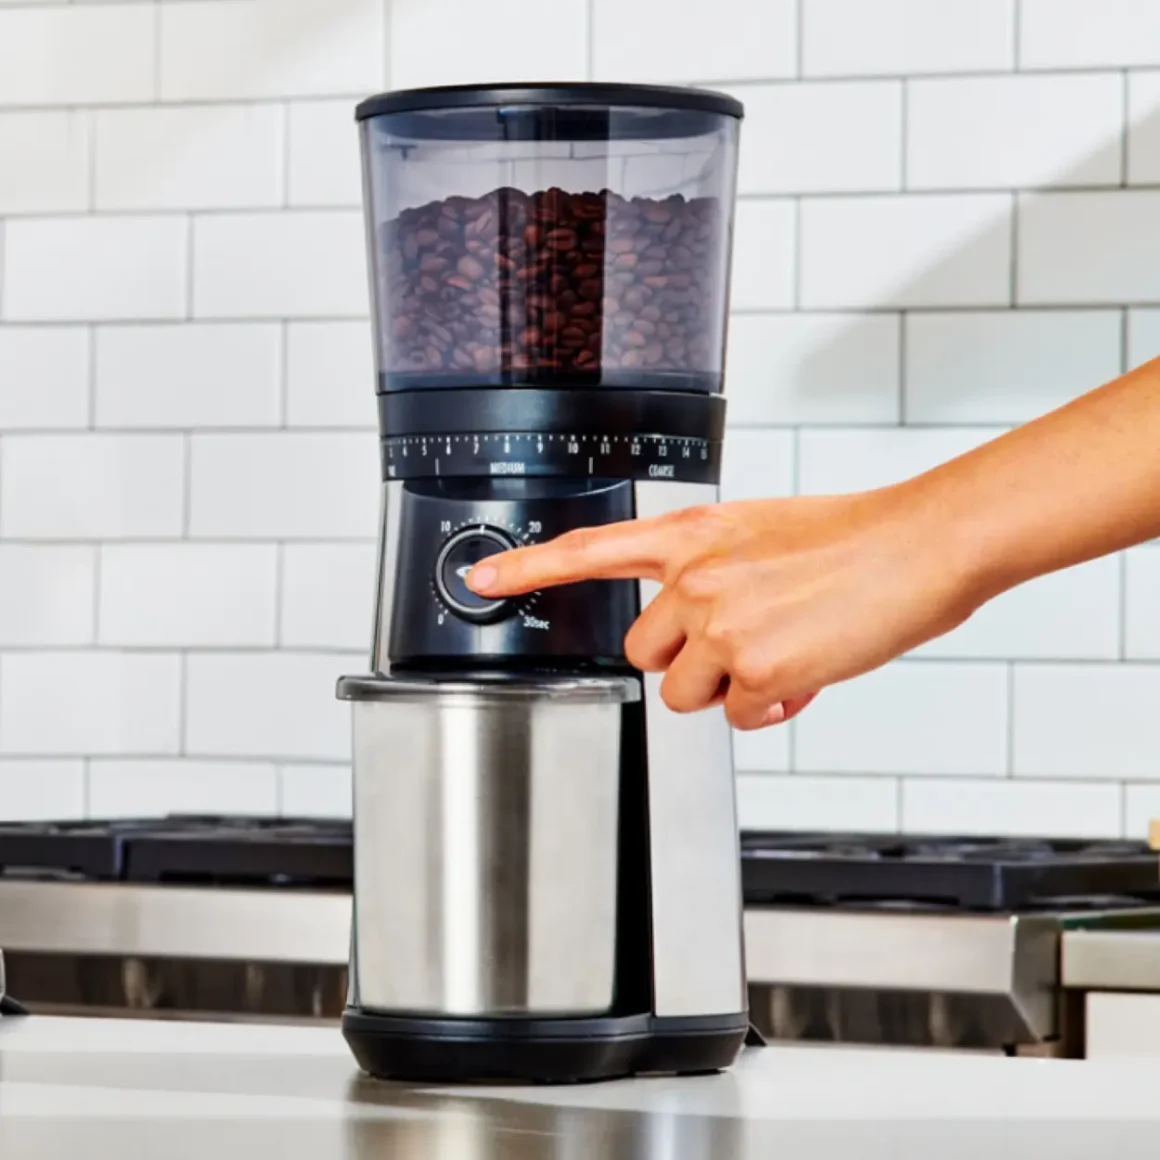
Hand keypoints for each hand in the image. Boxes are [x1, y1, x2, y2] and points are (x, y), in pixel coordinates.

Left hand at [466, 485, 977, 730]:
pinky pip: (739, 715)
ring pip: (685, 693)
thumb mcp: (762, 534)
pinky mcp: (752, 666)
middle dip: (688, 664)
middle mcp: (693, 578)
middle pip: (643, 654)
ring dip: (729, 690)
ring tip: (783, 656)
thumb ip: (714, 575)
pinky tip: (807, 672)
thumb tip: (703, 634)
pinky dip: (771, 707)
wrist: (917, 544)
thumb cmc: (852, 539)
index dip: (529, 566)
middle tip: (742, 648)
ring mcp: (719, 622)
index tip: (480, 576)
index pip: (590, 549)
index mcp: (692, 535)